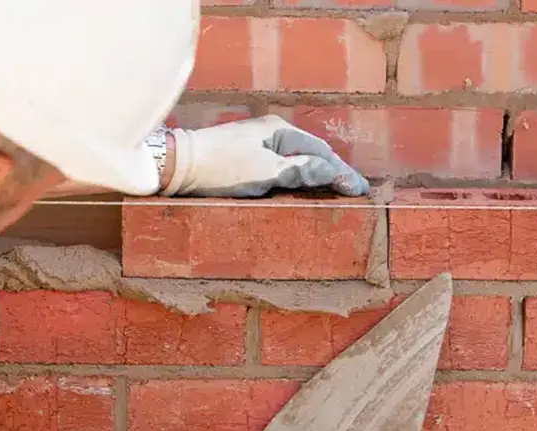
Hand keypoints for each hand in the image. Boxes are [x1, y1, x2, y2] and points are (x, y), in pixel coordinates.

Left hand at [161, 115, 369, 197]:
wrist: (177, 166)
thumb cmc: (221, 167)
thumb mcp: (266, 171)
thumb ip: (301, 171)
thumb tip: (334, 172)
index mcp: (280, 131)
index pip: (321, 152)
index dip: (342, 172)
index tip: (360, 190)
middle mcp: (271, 134)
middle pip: (311, 155)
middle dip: (333, 173)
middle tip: (354, 193)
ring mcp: (257, 146)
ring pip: (296, 163)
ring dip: (315, 178)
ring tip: (335, 194)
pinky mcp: (245, 160)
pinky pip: (280, 169)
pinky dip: (296, 179)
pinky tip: (301, 190)